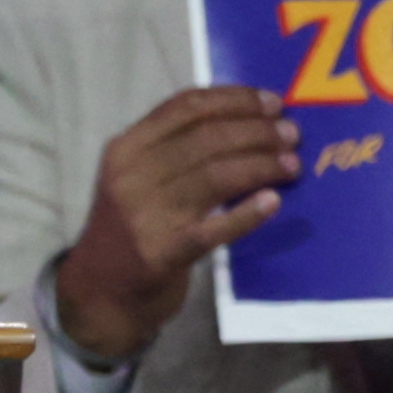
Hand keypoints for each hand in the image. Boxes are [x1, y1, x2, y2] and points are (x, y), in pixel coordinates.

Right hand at [53, 84, 296, 360]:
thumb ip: (175, 150)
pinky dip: (246, 214)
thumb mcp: (136, 178)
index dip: (235, 100)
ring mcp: (145, 215)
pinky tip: (273, 202)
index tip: (273, 103)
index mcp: (126, 148)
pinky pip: (213, 229)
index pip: (186, 107)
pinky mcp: (162, 254)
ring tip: (292, 165)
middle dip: (257, 131)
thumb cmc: (130, 228)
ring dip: (261, 165)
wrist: (100, 293)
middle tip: (292, 135)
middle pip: (206, 138)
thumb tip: (248, 122)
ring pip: (214, 176)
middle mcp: (131, 175)